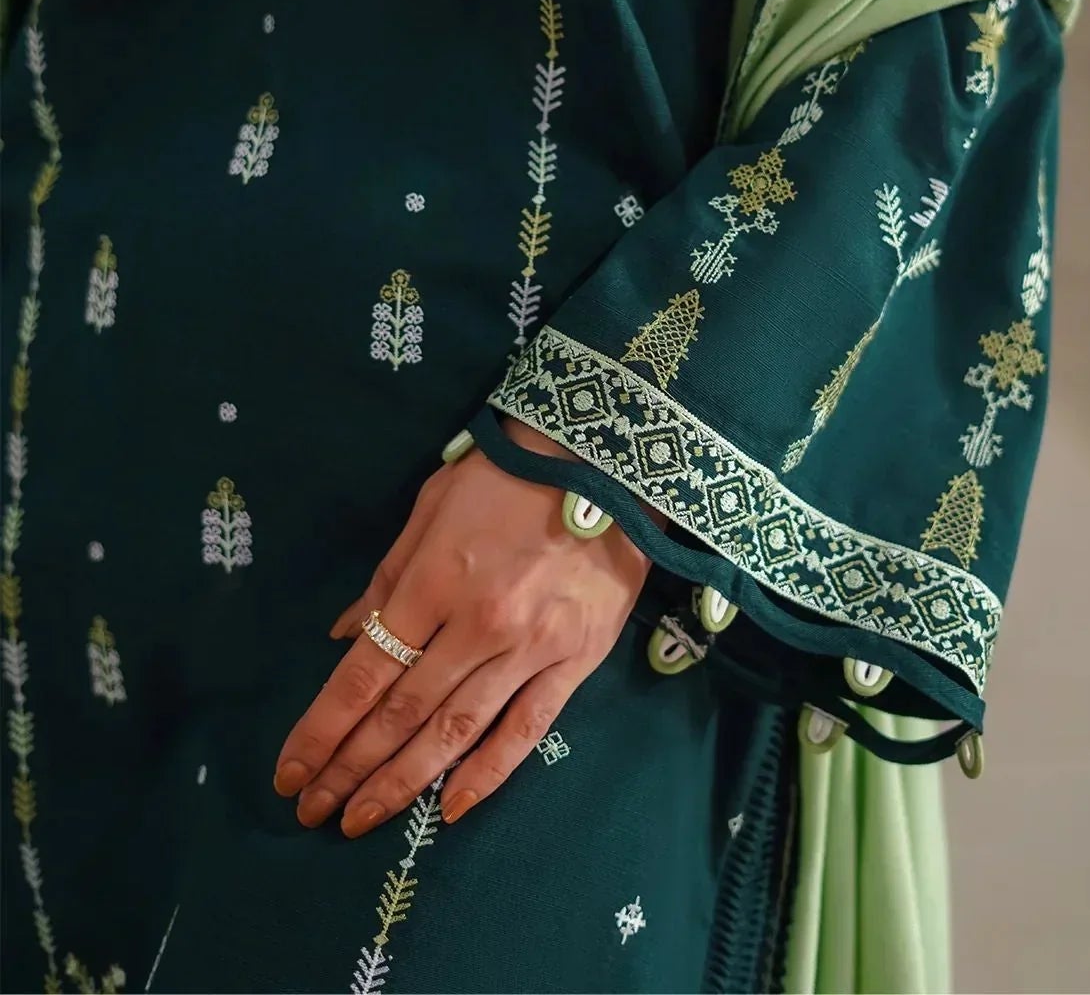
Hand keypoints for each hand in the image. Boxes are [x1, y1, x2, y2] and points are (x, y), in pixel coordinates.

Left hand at [273, 419, 652, 835]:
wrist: (608, 460)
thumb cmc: (508, 471)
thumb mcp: (432, 505)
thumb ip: (388, 575)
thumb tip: (344, 635)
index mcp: (434, 581)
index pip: (364, 673)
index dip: (322, 729)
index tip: (290, 772)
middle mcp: (477, 625)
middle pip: (402, 713)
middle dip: (350, 767)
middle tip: (310, 810)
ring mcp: (530, 648)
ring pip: (456, 732)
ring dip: (403, 782)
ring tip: (360, 820)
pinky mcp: (576, 661)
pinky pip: (528, 730)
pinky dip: (489, 774)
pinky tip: (452, 809)